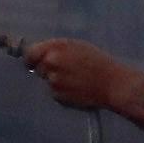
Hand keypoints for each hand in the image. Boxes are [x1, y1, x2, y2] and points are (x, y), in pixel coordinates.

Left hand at [18, 37, 139, 113]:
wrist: (113, 84)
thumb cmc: (99, 62)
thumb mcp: (77, 46)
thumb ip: (57, 48)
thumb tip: (40, 54)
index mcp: (56, 48)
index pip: (30, 53)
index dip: (32, 58)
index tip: (34, 61)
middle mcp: (51, 64)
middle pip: (38, 68)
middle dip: (47, 69)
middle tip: (64, 70)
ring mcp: (53, 81)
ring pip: (47, 80)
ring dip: (56, 80)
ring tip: (75, 80)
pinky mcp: (58, 96)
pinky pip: (54, 92)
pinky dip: (61, 91)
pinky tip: (76, 89)